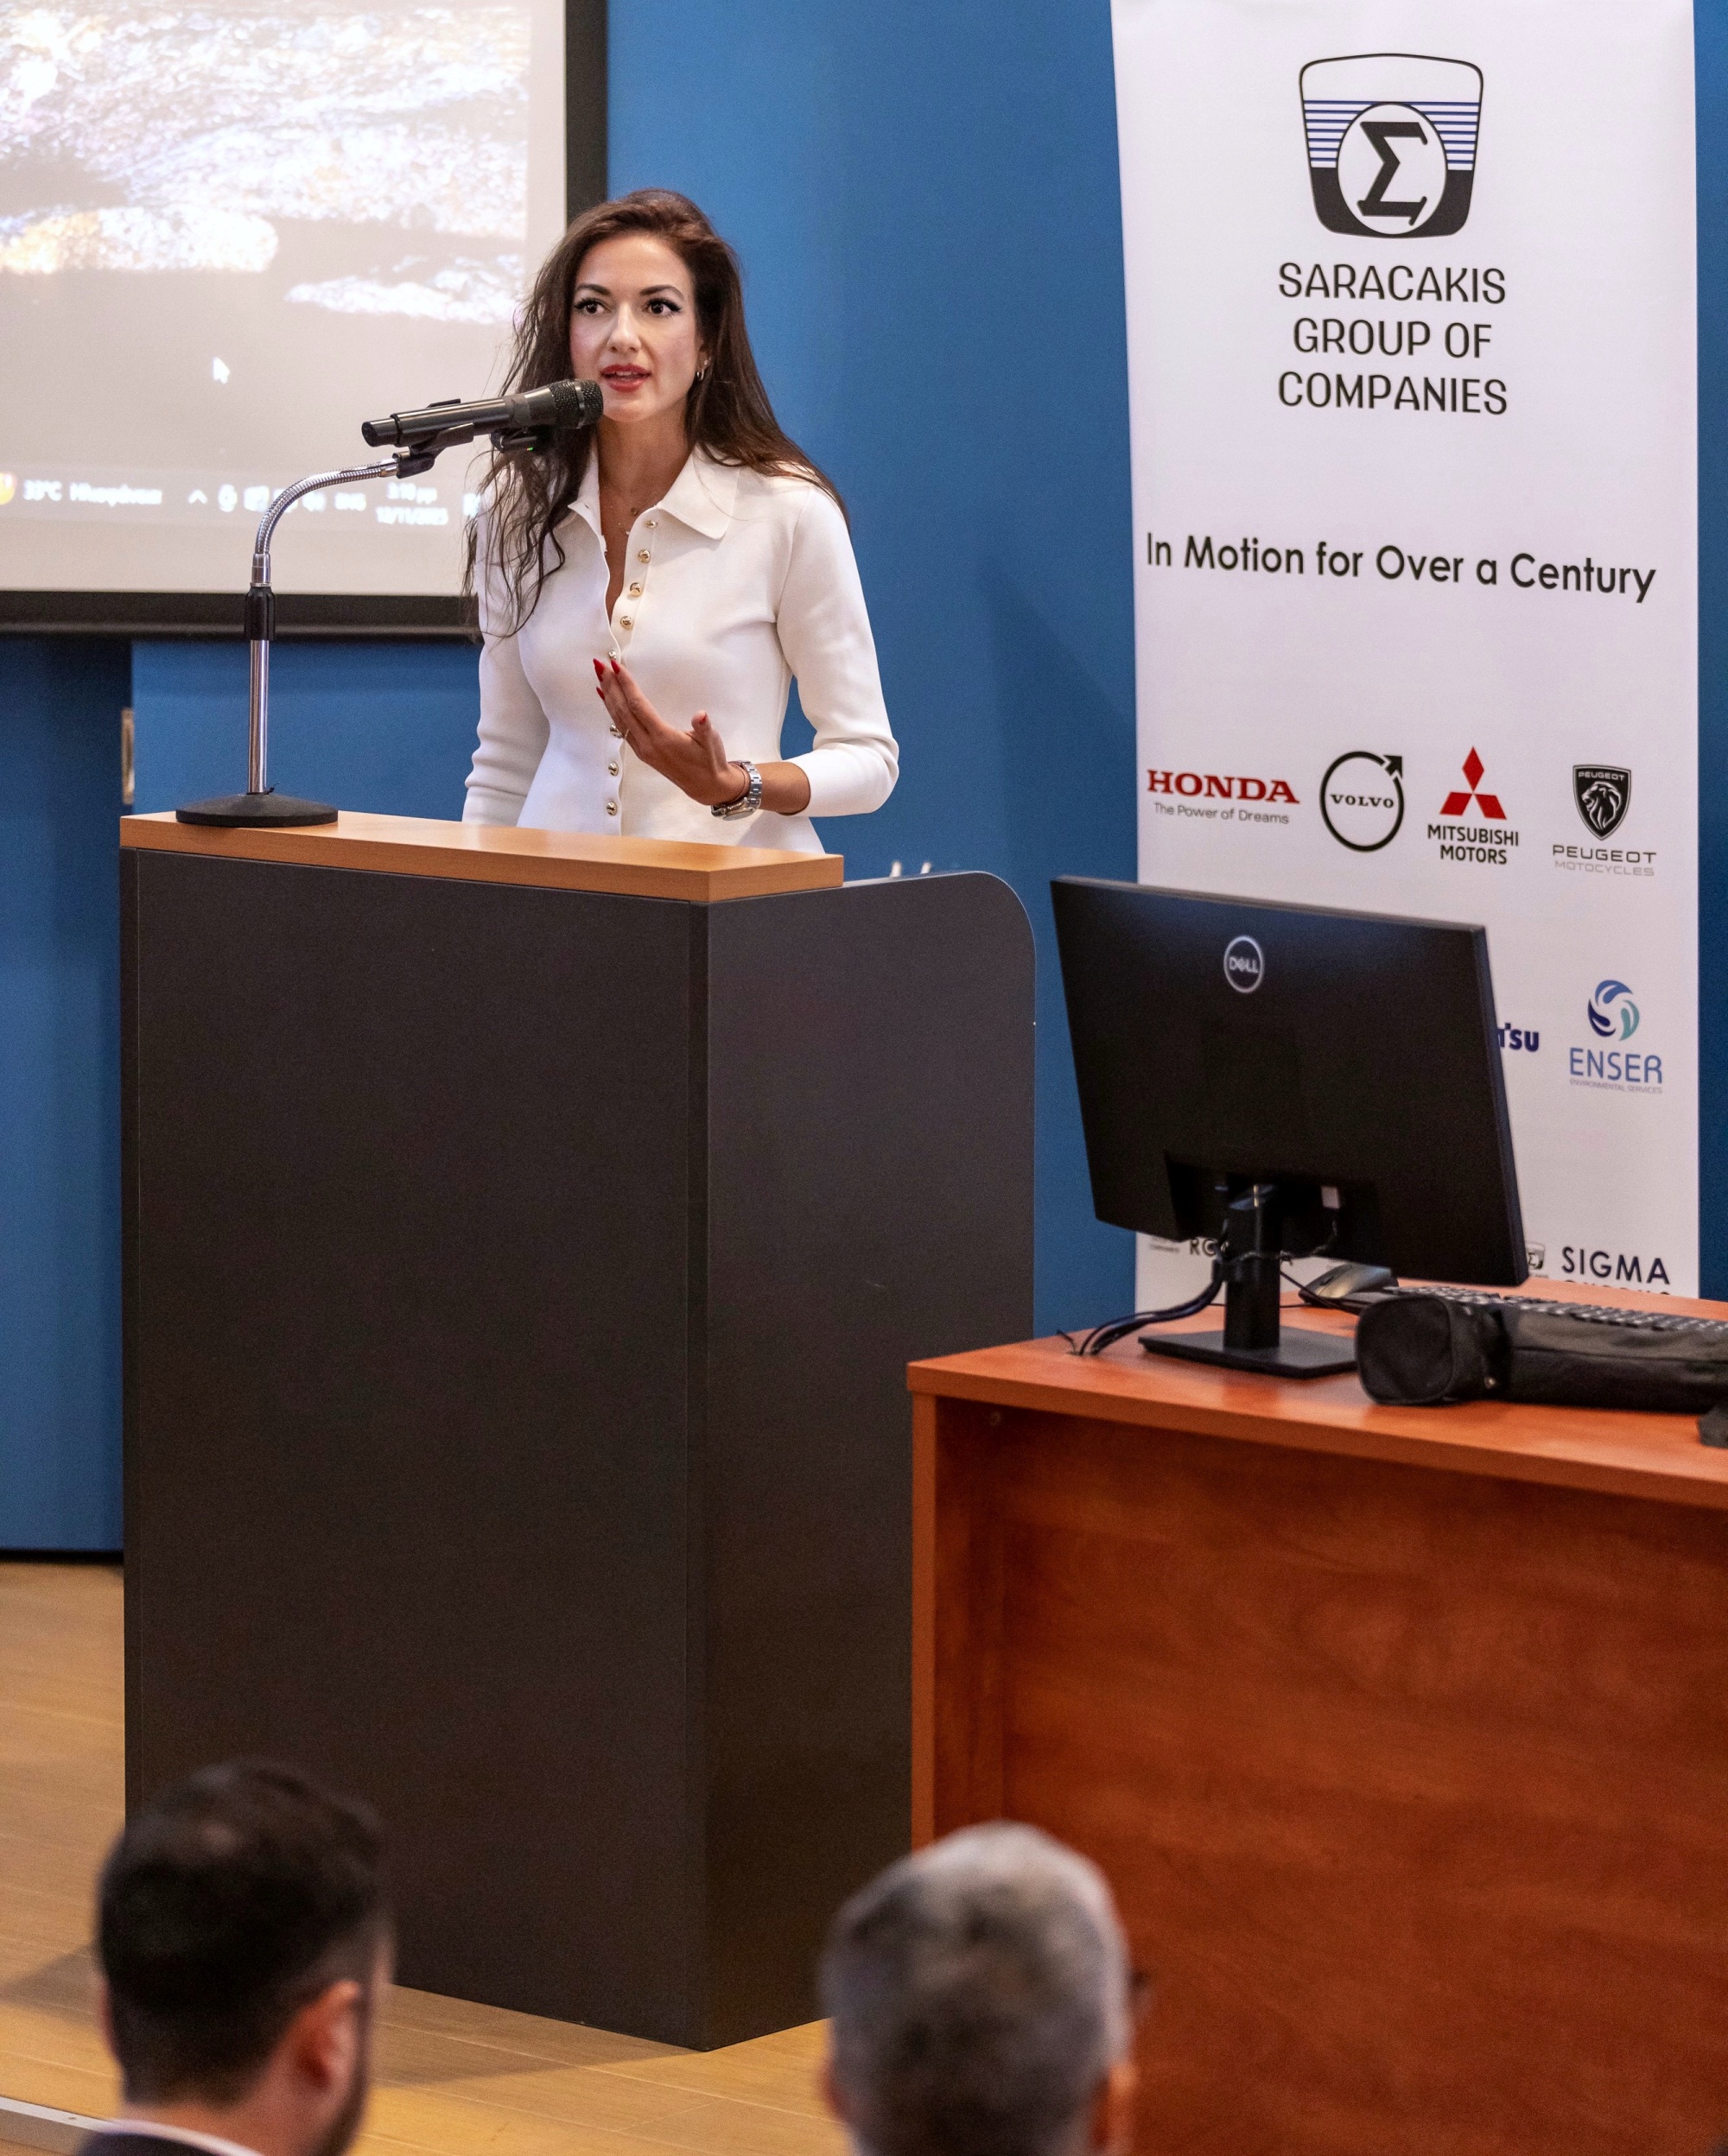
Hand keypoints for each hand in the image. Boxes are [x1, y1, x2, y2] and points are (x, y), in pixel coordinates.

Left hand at [594, 657, 749, 807]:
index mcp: (663, 738)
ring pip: (619, 719)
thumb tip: (701, 715)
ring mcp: (642, 749)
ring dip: (608, 696)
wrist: (706, 786)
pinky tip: (607, 699)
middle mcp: (648, 744)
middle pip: (623, 710)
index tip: (616, 666)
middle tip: (600, 665)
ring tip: (599, 675)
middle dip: (611, 686)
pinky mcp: (641, 751)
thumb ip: (705, 728)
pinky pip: (621, 727)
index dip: (626, 685)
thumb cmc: (710, 761)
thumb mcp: (712, 743)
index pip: (638, 706)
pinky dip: (612, 710)